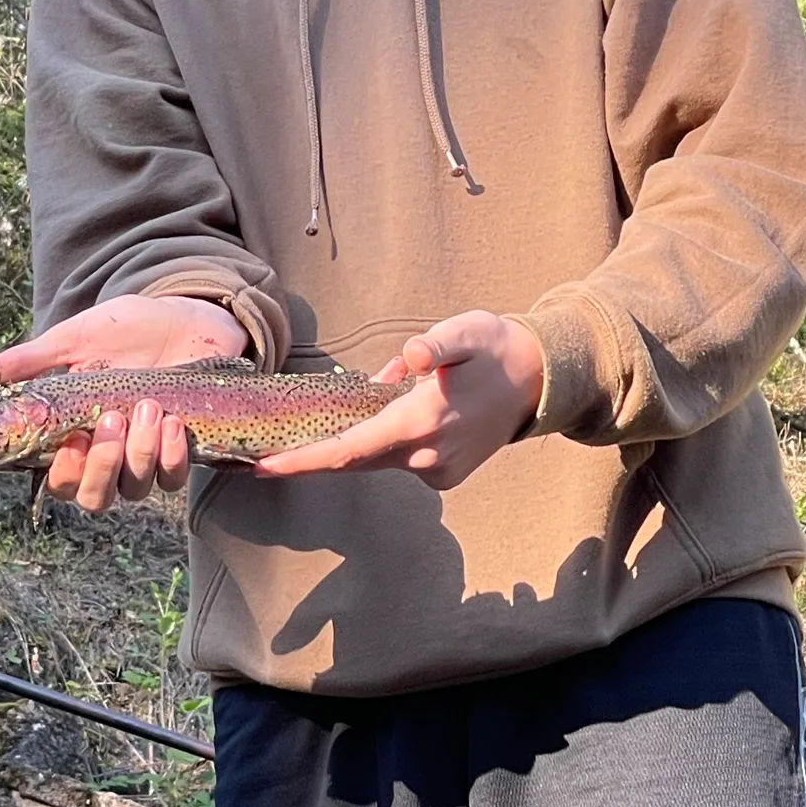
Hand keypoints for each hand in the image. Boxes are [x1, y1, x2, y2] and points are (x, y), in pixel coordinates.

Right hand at [0, 293, 248, 511]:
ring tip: (148, 407)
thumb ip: (25, 362)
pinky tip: (171, 422)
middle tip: (110, 420)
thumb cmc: (124, 331)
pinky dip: (170, 455)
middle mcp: (108, 459)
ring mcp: (144, 460)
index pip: (60, 482)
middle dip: (101, 467)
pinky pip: (172, 478)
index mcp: (75, 439)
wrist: (183, 319)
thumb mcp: (72, 341)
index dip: (63, 474)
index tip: (70, 441)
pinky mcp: (180, 454)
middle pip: (94, 498)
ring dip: (139, 451)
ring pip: (133, 489)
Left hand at [255, 311, 543, 490]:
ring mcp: (437, 469)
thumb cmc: (495, 350)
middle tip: (266, 455)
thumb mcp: (464, 332)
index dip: (302, 462)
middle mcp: (425, 455)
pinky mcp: (445, 473)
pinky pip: (400, 460)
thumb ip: (432, 346)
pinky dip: (385, 442)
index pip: (347, 451)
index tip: (264, 467)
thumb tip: (407, 357)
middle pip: (353, 461)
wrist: (541, 379)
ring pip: (377, 458)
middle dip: (310, 459)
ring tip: (370, 401)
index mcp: (420, 422)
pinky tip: (399, 413)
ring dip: (358, 439)